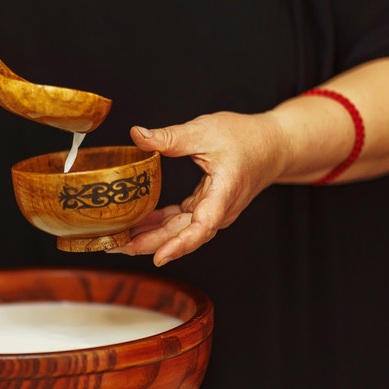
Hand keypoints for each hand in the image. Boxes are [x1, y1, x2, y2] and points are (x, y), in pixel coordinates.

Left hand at [109, 111, 286, 265]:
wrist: (273, 145)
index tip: (159, 257)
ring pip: (179, 231)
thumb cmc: (245, 137)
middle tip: (114, 246)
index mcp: (224, 193)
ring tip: (118, 240)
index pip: (203, 226)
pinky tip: (137, 224)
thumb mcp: (205, 131)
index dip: (180, 244)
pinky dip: (159, 224)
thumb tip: (137, 134)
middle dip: (148, 245)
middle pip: (183, 235)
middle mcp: (219, 210)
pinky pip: (181, 221)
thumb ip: (170, 137)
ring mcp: (213, 211)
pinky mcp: (206, 207)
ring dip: (150, 237)